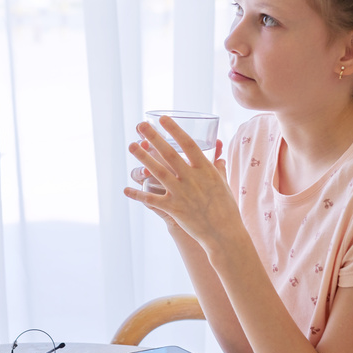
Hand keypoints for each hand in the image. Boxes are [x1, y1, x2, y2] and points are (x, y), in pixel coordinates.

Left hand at [124, 116, 242, 256]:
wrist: (223, 234)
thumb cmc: (226, 208)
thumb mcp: (224, 183)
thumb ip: (218, 167)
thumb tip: (219, 154)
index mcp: (206, 170)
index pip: (189, 144)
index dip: (175, 130)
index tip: (163, 118)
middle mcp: (192, 179)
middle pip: (170, 154)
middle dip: (154, 138)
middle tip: (140, 125)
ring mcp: (182, 193)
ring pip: (158, 172)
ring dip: (143, 158)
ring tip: (131, 146)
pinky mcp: (174, 208)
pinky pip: (152, 200)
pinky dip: (138, 194)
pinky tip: (126, 189)